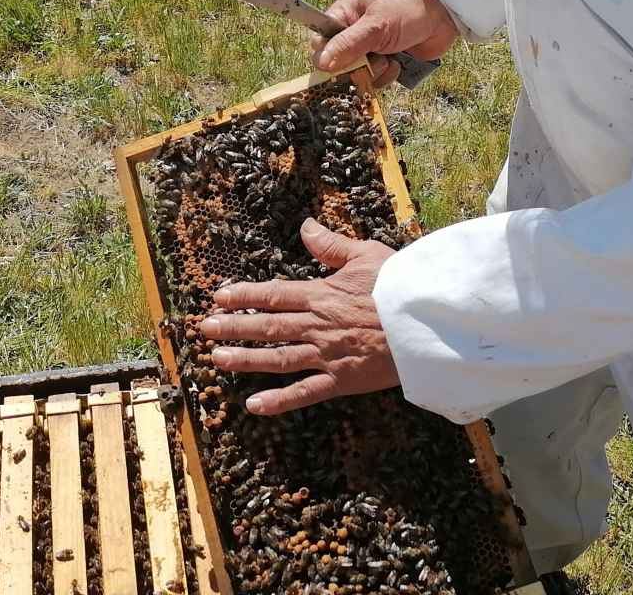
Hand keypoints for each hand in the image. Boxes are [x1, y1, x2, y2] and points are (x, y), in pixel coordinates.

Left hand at [199, 218, 398, 413]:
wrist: (427, 322)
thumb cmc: (400, 286)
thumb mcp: (366, 255)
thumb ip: (331, 245)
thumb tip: (306, 226)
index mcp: (321, 294)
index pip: (273, 294)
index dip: (244, 295)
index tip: (218, 297)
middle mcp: (317, 325)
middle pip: (267, 326)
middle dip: (233, 326)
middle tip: (204, 329)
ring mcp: (327, 354)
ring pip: (277, 358)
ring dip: (245, 359)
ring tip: (217, 359)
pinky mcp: (341, 380)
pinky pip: (305, 392)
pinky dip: (279, 401)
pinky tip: (254, 405)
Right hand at [311, 0, 458, 87]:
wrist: (446, 13)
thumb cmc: (408, 7)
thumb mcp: (375, 25)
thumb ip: (348, 44)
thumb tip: (320, 63)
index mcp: (345, 14)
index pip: (321, 40)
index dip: (326, 55)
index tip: (338, 64)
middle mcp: (354, 32)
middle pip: (338, 62)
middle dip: (354, 67)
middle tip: (371, 61)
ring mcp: (371, 48)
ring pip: (358, 74)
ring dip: (373, 73)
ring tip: (388, 60)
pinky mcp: (387, 61)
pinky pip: (376, 79)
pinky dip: (386, 76)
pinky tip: (398, 65)